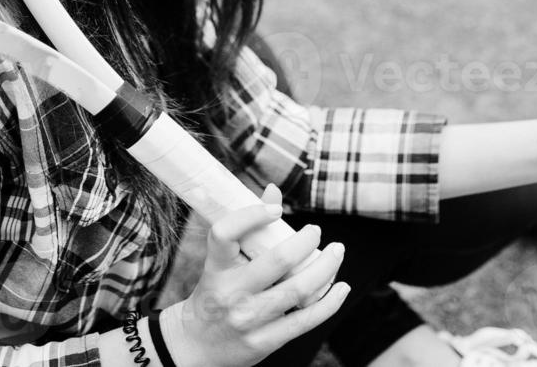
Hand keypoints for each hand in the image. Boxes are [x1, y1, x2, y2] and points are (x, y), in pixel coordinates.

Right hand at [160, 184, 349, 366]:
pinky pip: (305, 320)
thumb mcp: (219, 263)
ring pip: (298, 289)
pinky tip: (341, 288)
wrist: (195, 346)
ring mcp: (248, 320)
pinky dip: (330, 303)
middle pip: (278, 260)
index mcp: (216, 268)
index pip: (225, 233)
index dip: (251, 215)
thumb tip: (274, 191)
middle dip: (306, 240)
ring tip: (337, 252)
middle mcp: (231, 293)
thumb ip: (246, 228)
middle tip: (316, 231)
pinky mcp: (264, 342)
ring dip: (326, 267)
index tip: (276, 208)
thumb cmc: (214, 293)